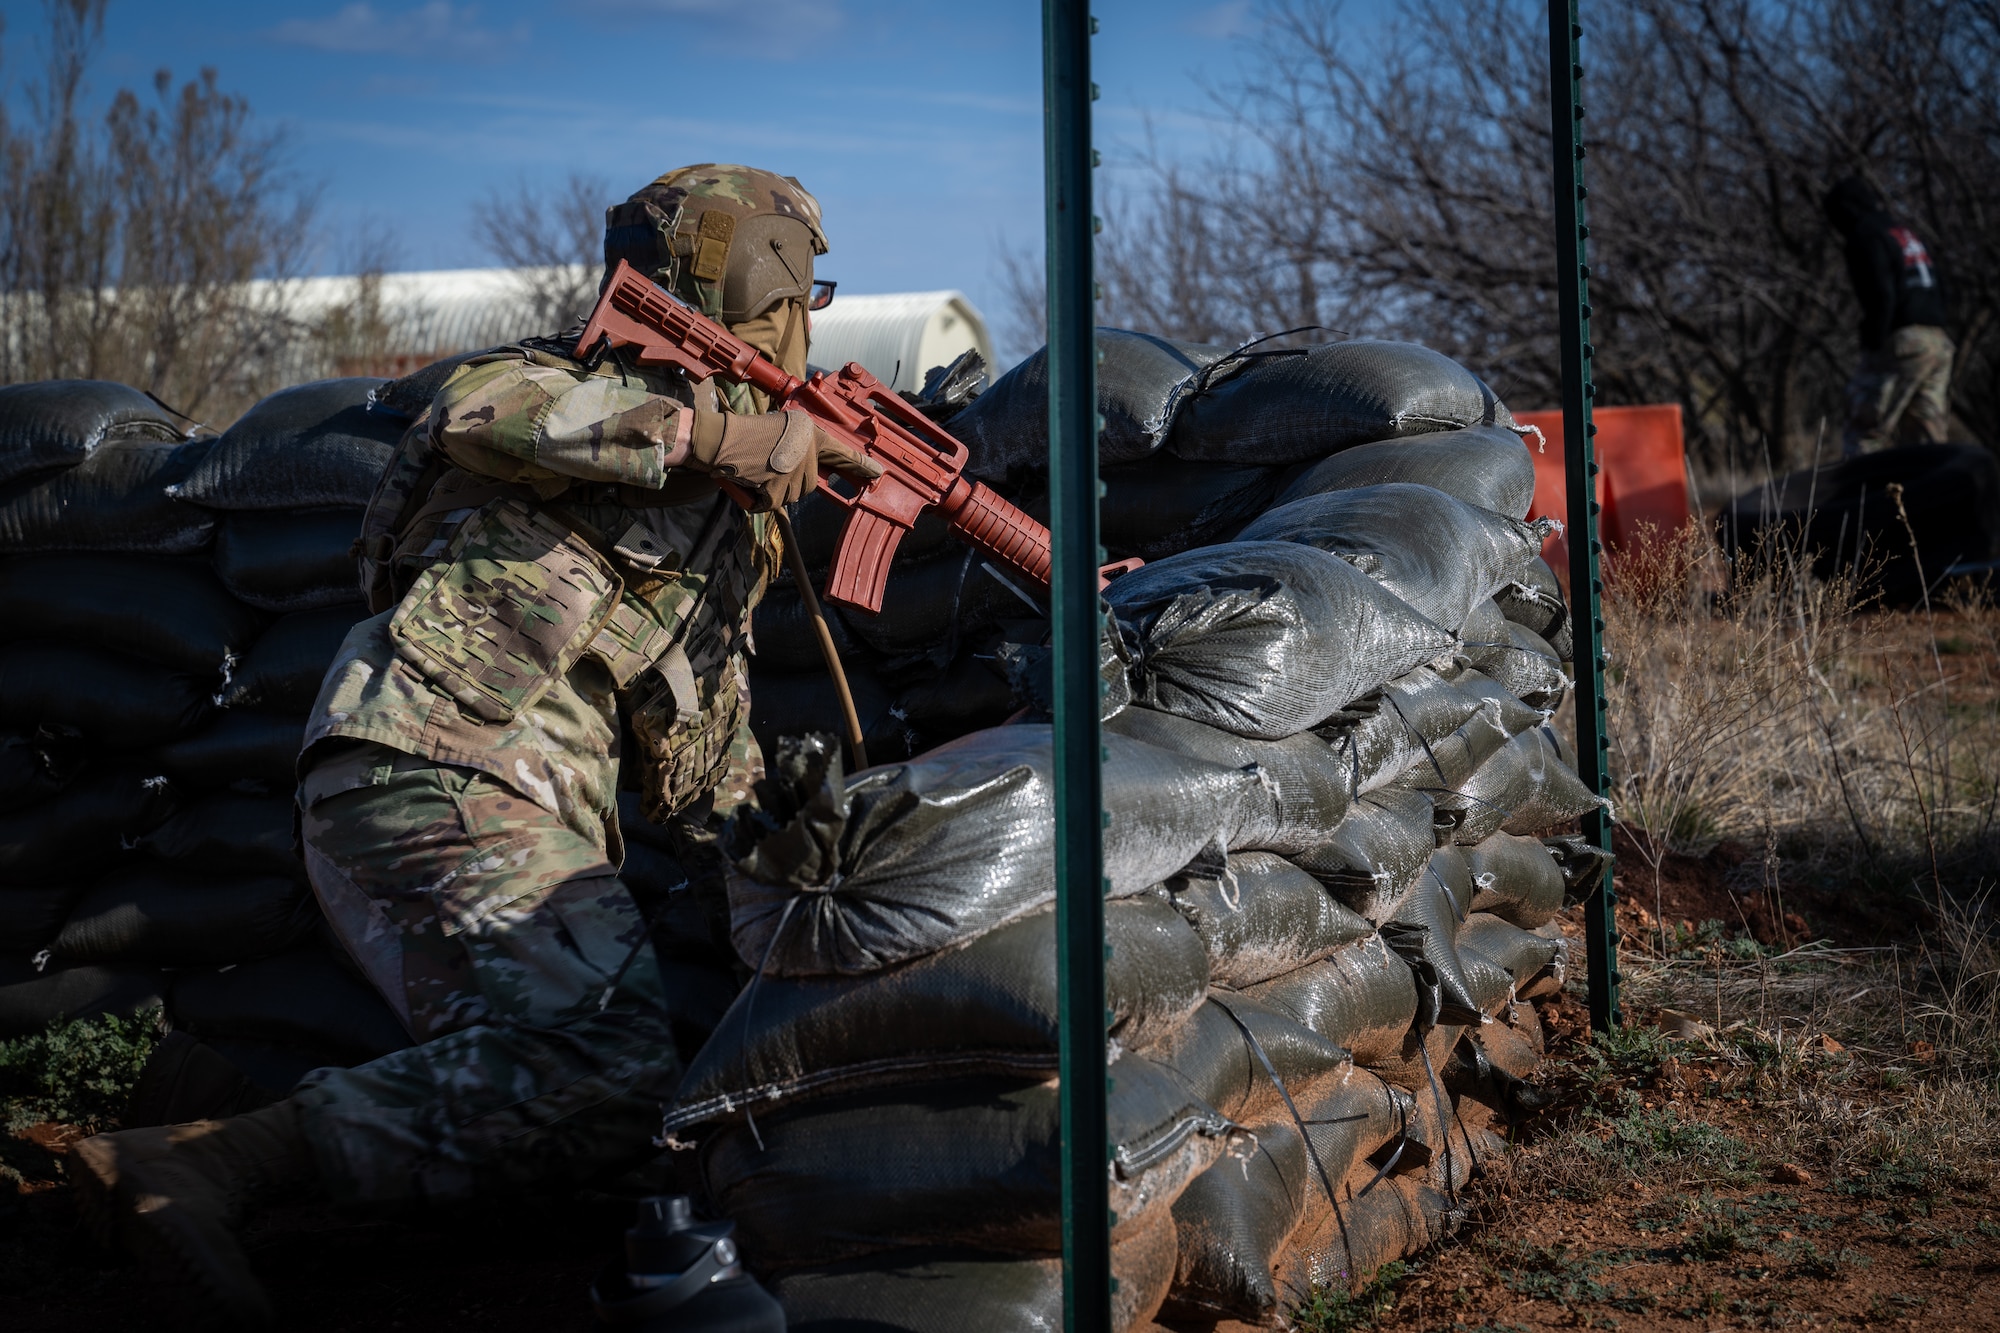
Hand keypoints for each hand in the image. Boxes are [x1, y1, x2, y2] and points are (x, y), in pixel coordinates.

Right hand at [689, 409, 881, 510]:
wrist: (720, 439)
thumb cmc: (743, 433)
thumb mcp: (780, 429)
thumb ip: (799, 446)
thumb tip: (808, 468)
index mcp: (810, 433)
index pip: (841, 452)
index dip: (860, 465)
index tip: (878, 473)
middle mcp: (808, 451)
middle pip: (809, 483)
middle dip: (788, 480)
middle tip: (766, 466)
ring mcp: (795, 472)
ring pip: (792, 495)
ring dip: (773, 490)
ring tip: (755, 470)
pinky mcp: (779, 491)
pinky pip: (772, 505)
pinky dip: (756, 499)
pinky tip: (748, 481)